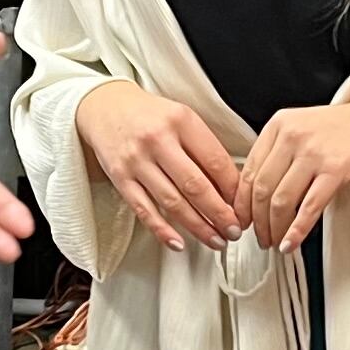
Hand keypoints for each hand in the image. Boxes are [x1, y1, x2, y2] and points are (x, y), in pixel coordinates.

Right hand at [75, 79, 242, 252]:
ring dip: (198, 227)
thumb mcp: (182, 118)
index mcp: (181, 120)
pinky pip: (143, 210)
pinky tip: (179, 242)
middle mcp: (158, 140)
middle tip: (234, 231)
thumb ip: (204, 148)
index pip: (216, 161)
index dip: (234, 189)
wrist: (105, 106)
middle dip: (220, 214)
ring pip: (172, 202)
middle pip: (196, 185)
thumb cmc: (150, 115)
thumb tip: (231, 188)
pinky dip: (162, 230)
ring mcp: (136, 160)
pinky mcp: (120, 178)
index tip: (244, 207)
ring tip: (216, 240)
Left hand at [240, 90, 349, 250]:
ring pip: (281, 201)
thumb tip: (260, 190)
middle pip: (262, 188)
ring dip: (274, 228)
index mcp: (280, 124)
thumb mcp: (307, 128)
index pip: (250, 169)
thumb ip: (282, 152)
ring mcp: (314, 152)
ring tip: (275, 241)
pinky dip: (297, 230)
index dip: (242, 202)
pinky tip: (291, 242)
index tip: (243, 219)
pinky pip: (308, 208)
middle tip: (258, 236)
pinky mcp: (336, 169)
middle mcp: (292, 136)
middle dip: (256, 220)